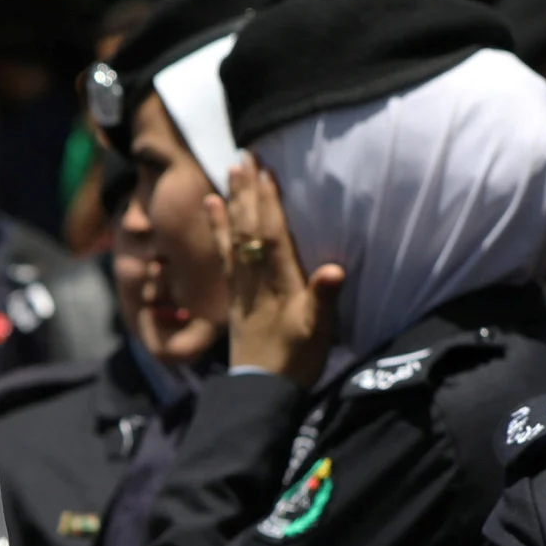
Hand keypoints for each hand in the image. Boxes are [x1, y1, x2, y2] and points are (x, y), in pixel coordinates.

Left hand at [222, 153, 341, 386]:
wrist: (262, 390)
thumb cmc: (296, 359)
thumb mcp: (318, 332)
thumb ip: (324, 299)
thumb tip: (334, 268)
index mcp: (280, 283)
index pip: (272, 234)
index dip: (268, 202)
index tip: (265, 170)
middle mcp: (257, 278)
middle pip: (250, 227)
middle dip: (247, 191)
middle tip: (243, 155)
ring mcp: (242, 284)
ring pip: (235, 235)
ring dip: (232, 201)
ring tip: (228, 170)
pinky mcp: (235, 293)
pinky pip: (224, 253)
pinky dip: (217, 227)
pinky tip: (211, 206)